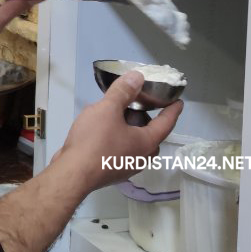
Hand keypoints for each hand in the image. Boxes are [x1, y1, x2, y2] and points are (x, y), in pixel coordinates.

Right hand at [54, 71, 182, 189]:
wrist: (72, 174)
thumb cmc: (94, 141)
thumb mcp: (107, 109)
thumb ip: (123, 91)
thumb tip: (137, 77)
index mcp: (146, 143)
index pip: (166, 123)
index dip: (172, 110)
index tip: (178, 101)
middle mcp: (140, 158)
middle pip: (151, 136)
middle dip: (148, 121)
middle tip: (139, 106)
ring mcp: (125, 168)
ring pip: (135, 145)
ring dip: (131, 130)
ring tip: (117, 115)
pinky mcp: (110, 172)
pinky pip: (121, 151)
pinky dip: (118, 139)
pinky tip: (102, 131)